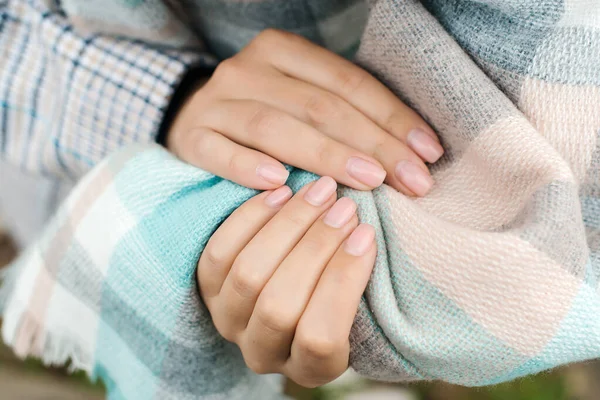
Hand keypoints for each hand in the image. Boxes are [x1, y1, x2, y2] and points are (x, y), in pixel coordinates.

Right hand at [168, 29, 442, 195]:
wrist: (192, 119)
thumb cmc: (264, 114)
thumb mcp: (302, 100)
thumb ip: (344, 115)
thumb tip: (411, 154)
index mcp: (284, 52)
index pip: (348, 82)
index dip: (392, 117)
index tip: (428, 154)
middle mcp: (249, 69)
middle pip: (319, 106)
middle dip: (373, 143)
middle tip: (411, 180)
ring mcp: (216, 102)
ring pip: (275, 125)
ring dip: (325, 155)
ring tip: (368, 181)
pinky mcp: (192, 136)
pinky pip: (219, 151)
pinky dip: (247, 166)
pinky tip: (279, 183)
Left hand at [197, 177, 375, 386]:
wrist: (291, 290)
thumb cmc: (338, 296)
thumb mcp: (358, 302)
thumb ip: (360, 279)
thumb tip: (364, 233)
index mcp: (310, 369)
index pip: (320, 337)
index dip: (342, 282)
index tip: (366, 234)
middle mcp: (262, 352)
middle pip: (280, 302)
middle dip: (317, 246)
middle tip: (345, 205)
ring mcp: (229, 322)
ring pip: (248, 274)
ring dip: (287, 226)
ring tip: (319, 192)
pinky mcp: (207, 291)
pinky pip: (219, 252)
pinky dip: (251, 218)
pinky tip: (282, 192)